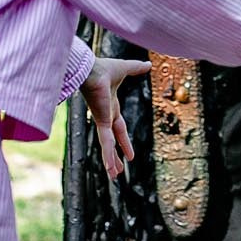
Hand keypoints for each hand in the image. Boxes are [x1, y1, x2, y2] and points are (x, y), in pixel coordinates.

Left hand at [81, 56, 150, 177]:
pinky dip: (108, 155)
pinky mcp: (101, 122)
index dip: (124, 141)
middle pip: (113, 141)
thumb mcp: (125, 69)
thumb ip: (136, 68)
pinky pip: (107, 141)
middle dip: (115, 156)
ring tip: (114, 176)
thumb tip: (149, 64)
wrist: (91, 68)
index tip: (128, 155)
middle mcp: (105, 116)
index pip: (119, 128)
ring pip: (108, 145)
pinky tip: (110, 168)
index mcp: (111, 106)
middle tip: (117, 171)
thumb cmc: (103, 67)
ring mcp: (102, 121)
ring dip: (110, 161)